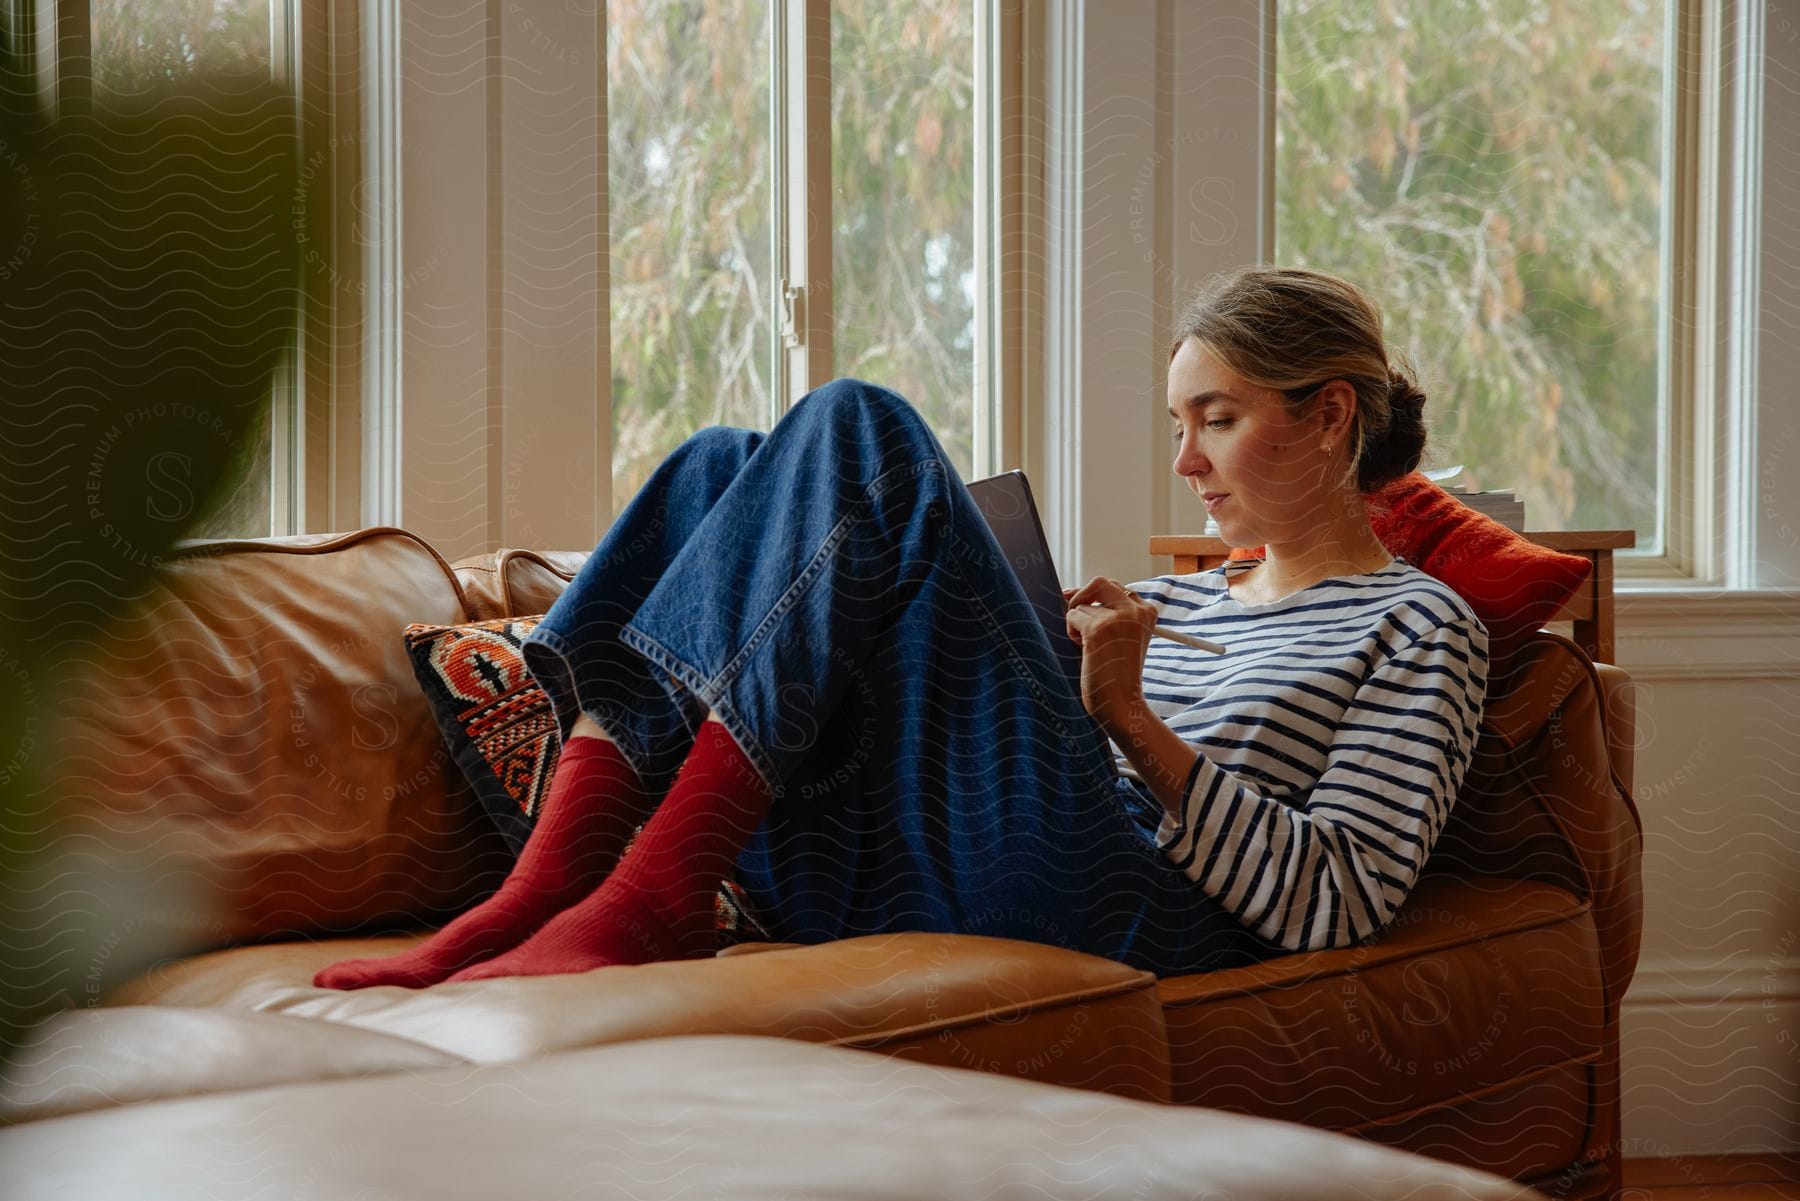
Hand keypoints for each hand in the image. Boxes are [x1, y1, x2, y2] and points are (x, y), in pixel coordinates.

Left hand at [1063, 576, 1154, 736]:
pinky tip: (1084, 649)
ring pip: (1082, 604)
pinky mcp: (1099, 629)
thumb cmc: (1118, 673)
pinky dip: (1072, 632)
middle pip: (1100, 582)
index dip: (1094, 594)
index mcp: (1147, 611)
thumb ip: (1109, 613)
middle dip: (1081, 596)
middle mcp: (1136, 610)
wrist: (1123, 703)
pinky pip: (1073, 616)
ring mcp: (1118, 618)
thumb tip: (1072, 593)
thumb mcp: (1123, 636)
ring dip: (1078, 624)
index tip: (1077, 601)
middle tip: (1076, 618)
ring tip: (1091, 648)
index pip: (1115, 587)